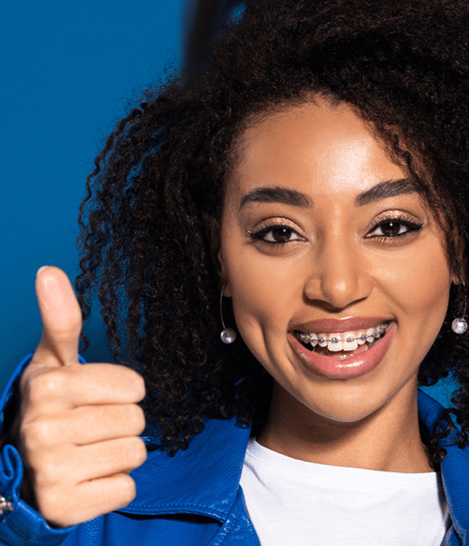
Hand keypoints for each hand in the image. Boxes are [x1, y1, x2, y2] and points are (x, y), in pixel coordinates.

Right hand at [8, 267, 146, 527]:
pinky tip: (88, 477)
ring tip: (90, 450)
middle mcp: (42, 428)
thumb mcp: (56, 359)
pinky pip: (125, 488)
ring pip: (134, 453)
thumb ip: (60, 317)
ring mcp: (50, 469)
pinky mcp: (63, 505)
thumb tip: (48, 270)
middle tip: (92, 426)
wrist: (25, 466)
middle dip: (122, 422)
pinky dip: (113, 484)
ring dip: (120, 453)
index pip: (133, 387)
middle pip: (136, 420)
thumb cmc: (54, 405)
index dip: (125, 391)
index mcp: (48, 386)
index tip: (99, 396)